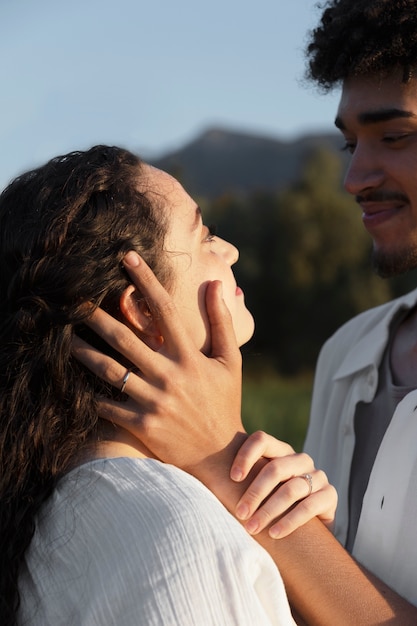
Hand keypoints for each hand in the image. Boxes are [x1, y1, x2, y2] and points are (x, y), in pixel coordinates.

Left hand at [73, 251, 245, 480]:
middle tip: (75, 299)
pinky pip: (108, 406)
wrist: (220, 454)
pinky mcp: (142, 425)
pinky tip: (75, 381)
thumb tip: (214, 284)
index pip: (165, 309)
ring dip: (84, 352)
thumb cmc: (224, 401)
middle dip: (97, 316)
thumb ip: (220, 321)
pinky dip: (90, 394)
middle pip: (125, 338)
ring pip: (109, 370)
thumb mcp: (229, 360)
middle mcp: (169, 375)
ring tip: (65, 337)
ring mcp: (153, 401)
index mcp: (189, 356)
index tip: (127, 258)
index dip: (145, 280)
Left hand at [231, 431, 336, 538]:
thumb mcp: (254, 488)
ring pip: (292, 488)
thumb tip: (194, 466)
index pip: (262, 439)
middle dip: (255, 492)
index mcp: (279, 451)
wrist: (305, 528)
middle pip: (276, 467)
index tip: (232, 477)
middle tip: (239, 513)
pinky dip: (290, 521)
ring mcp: (317, 476)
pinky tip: (275, 534)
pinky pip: (310, 506)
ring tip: (252, 528)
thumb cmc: (268, 503)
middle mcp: (300, 459)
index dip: (246, 455)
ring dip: (269, 510)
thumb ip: (237, 477)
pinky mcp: (329, 495)